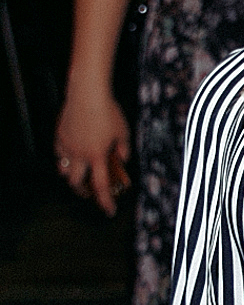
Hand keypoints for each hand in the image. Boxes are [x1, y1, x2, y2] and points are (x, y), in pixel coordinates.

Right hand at [54, 83, 130, 216]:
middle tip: (89, 192)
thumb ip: (124, 149)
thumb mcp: (123, 131)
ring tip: (78, 174)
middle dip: (83, 191)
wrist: (87, 93)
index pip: (101, 186)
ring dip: (70, 175)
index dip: (105, 201)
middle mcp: (80, 153)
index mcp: (97, 155)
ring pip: (63, 170)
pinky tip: (69, 156)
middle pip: (76, 182)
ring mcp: (67, 145)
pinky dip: (63, 158)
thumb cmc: (107, 110)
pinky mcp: (59, 136)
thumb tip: (123, 159)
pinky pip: (58, 153)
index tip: (109, 210)